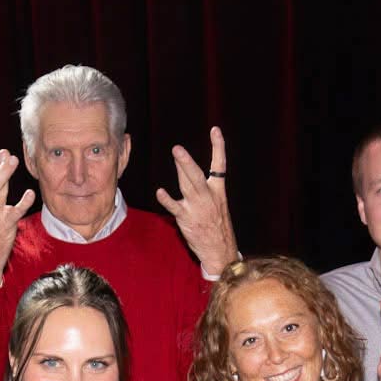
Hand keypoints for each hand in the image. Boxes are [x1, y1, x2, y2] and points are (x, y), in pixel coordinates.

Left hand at [156, 126, 238, 276]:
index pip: (219, 165)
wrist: (220, 250)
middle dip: (188, 161)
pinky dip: (167, 200)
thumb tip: (184, 168)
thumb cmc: (216, 225)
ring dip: (182, 168)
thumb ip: (201, 186)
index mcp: (218, 191)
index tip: (215, 130)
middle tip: (178, 148)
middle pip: (197, 175)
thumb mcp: (216, 203)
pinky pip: (175, 207)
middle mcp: (208, 197)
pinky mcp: (187, 219)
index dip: (218, 147)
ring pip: (188, 185)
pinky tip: (160, 192)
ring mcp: (197, 208)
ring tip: (176, 153)